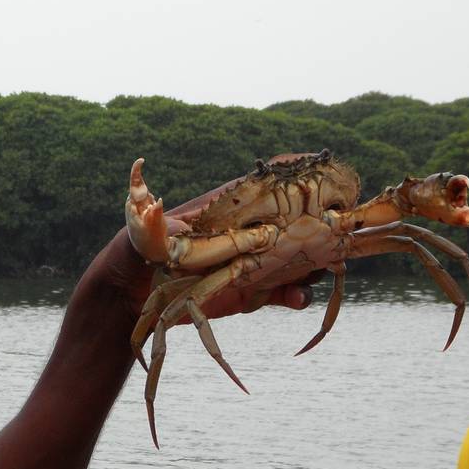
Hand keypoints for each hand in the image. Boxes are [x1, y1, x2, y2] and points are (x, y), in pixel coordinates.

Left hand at [92, 168, 318, 322]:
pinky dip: (295, 295)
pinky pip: (282, 291)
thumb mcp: (140, 233)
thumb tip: (150, 203)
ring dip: (312, 263)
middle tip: (336, 230)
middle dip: (318, 223)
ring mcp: (249, 261)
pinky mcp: (248, 290)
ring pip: (295, 258)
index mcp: (226, 207)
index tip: (324, 169)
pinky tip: (299, 299)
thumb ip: (152, 221)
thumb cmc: (135, 252)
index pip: (267, 180)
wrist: (132, 295)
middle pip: (294, 220)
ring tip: (323, 269)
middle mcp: (244, 231)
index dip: (296, 172)